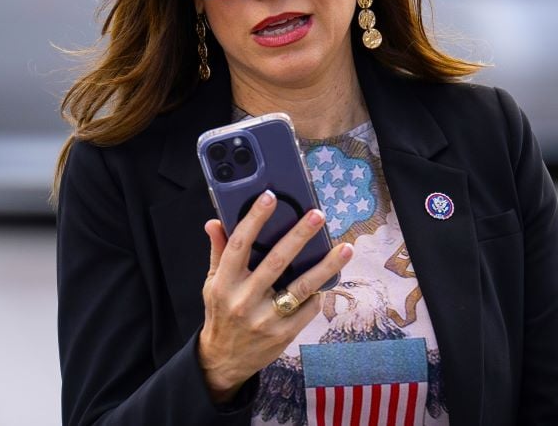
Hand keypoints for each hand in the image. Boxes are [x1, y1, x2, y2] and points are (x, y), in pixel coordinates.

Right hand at [197, 190, 352, 402]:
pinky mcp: (283, 334)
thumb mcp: (212, 284)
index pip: (239, 244)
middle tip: (317, 215)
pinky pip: (307, 308)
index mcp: (224, 283)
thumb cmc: (221, 314)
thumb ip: (218, 252)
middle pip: (276, 262)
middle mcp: (243, 300)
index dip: (254, 219)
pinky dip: (320, 292)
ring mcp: (265, 319)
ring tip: (345, 248)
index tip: (270, 196)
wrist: (224, 360)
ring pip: (301, 287)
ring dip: (326, 266)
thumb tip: (214, 222)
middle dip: (299, 236)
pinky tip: (333, 277)